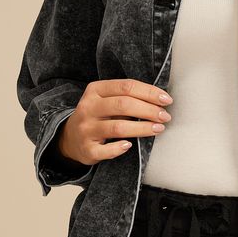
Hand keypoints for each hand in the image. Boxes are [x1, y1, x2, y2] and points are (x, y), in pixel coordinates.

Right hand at [55, 79, 173, 166]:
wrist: (70, 138)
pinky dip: (119, 148)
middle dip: (149, 110)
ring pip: (118, 127)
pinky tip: (130, 146)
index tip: (167, 100)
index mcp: (95, 90)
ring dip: (142, 129)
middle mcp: (88, 108)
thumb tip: (161, 100)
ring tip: (159, 129)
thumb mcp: (106, 99)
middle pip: (123, 105)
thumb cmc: (99, 115)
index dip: (149, 92)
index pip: (126, 86)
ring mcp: (86, 129)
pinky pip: (105, 150)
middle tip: (165, 116)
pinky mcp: (87, 149)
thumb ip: (128, 97)